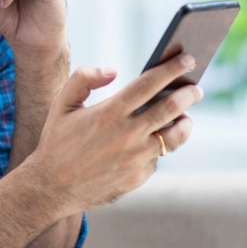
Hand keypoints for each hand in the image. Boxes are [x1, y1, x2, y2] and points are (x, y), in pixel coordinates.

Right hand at [18, 52, 201, 214]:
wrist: (51, 187)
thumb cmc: (57, 141)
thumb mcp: (62, 103)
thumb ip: (84, 78)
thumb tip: (114, 70)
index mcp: (110, 112)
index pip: (150, 84)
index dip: (172, 69)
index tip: (188, 59)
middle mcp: (126, 134)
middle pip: (171, 108)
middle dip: (190, 94)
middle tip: (196, 89)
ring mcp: (135, 158)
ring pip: (175, 136)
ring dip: (185, 122)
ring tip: (185, 116)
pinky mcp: (138, 177)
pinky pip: (157, 158)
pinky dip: (160, 147)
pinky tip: (155, 142)